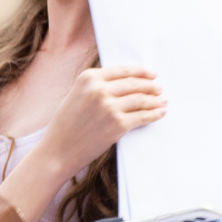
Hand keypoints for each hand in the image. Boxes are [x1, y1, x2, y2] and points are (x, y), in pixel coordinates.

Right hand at [42, 65, 164, 175]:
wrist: (58, 150)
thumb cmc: (65, 125)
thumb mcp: (76, 95)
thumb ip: (96, 86)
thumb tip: (126, 83)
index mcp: (88, 78)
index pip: (123, 71)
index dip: (141, 72)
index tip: (152, 74)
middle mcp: (100, 90)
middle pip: (134, 84)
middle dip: (151, 86)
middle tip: (159, 89)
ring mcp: (110, 107)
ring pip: (141, 99)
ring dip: (155, 100)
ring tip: (162, 101)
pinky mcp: (118, 125)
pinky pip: (142, 116)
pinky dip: (154, 114)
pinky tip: (159, 113)